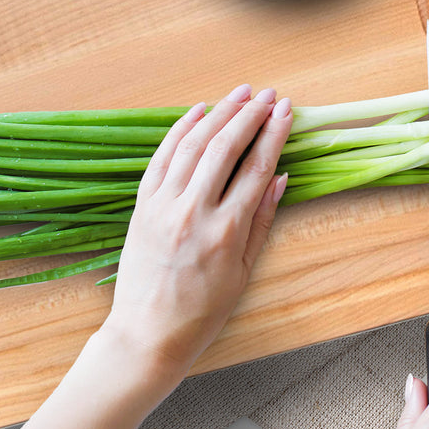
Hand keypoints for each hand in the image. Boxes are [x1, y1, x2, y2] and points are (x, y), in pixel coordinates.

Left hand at [98, 84, 292, 381]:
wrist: (147, 335)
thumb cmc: (201, 313)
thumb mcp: (243, 273)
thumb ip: (261, 221)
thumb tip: (279, 177)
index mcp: (225, 232)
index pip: (255, 168)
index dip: (273, 134)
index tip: (286, 110)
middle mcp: (192, 212)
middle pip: (224, 147)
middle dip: (249, 114)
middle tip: (267, 94)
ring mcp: (163, 206)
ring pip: (192, 145)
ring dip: (217, 113)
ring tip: (239, 94)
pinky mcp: (141, 205)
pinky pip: (161, 157)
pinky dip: (179, 130)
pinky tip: (197, 112)